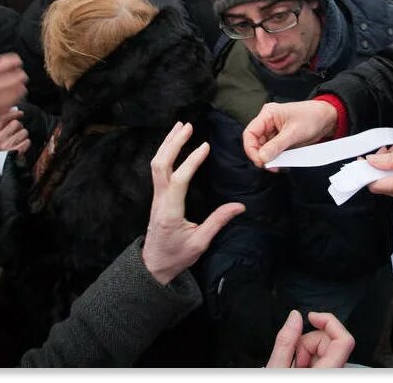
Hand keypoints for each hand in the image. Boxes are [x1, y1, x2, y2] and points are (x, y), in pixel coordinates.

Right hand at [0, 108, 29, 153]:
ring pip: (24, 132)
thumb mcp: (0, 135)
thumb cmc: (4, 147)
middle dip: (19, 128)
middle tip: (15, 136)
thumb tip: (15, 109)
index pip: (2, 118)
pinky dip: (27, 144)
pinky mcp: (15, 152)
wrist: (4, 165)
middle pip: (16, 123)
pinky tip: (21, 147)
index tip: (20, 113)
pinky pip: (27, 141)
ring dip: (24, 136)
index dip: (13, 113)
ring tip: (18, 142)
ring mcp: (6, 146)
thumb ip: (6, 122)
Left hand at [142, 121, 244, 285]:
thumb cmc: (176, 256)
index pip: (179, 180)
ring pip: (156, 164)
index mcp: (170, 211)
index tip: (205, 146)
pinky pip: (158, 170)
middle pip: (161, 164)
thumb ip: (218, 222)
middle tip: (188, 126)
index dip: (191, 161)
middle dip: (173, 143)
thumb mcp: (200, 243)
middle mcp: (160, 200)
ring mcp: (156, 197)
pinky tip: (173, 144)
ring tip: (180, 127)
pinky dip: (165, 152)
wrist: (152, 266)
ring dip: (167, 144)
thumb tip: (240, 206)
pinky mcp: (157, 197)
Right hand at [243, 100, 337, 168]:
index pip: (250, 133)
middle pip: (255, 142)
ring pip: (264, 148)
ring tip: (278, 165)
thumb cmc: (312, 117)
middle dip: (261, 156)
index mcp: (267, 114)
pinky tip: (282, 162)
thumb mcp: (294, 133)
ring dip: (269, 158)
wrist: (327, 118)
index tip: (260, 161)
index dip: (251, 149)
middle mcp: (268, 122)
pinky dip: (276, 157)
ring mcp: (274, 131)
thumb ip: (276, 146)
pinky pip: (273, 150)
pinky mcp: (281, 138)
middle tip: (270, 166)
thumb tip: (262, 157)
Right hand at [266, 310, 354, 367]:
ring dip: (307, 352)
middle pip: (330, 342)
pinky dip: (309, 359)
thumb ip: (286, 342)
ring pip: (326, 349)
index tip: (311, 317)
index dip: (329, 322)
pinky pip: (323, 358)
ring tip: (294, 367)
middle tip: (293, 358)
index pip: (344, 341)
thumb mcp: (276, 369)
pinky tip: (298, 369)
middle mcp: (334, 375)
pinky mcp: (328, 374)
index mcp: (325, 375)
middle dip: (308, 342)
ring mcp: (332, 375)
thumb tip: (294, 318)